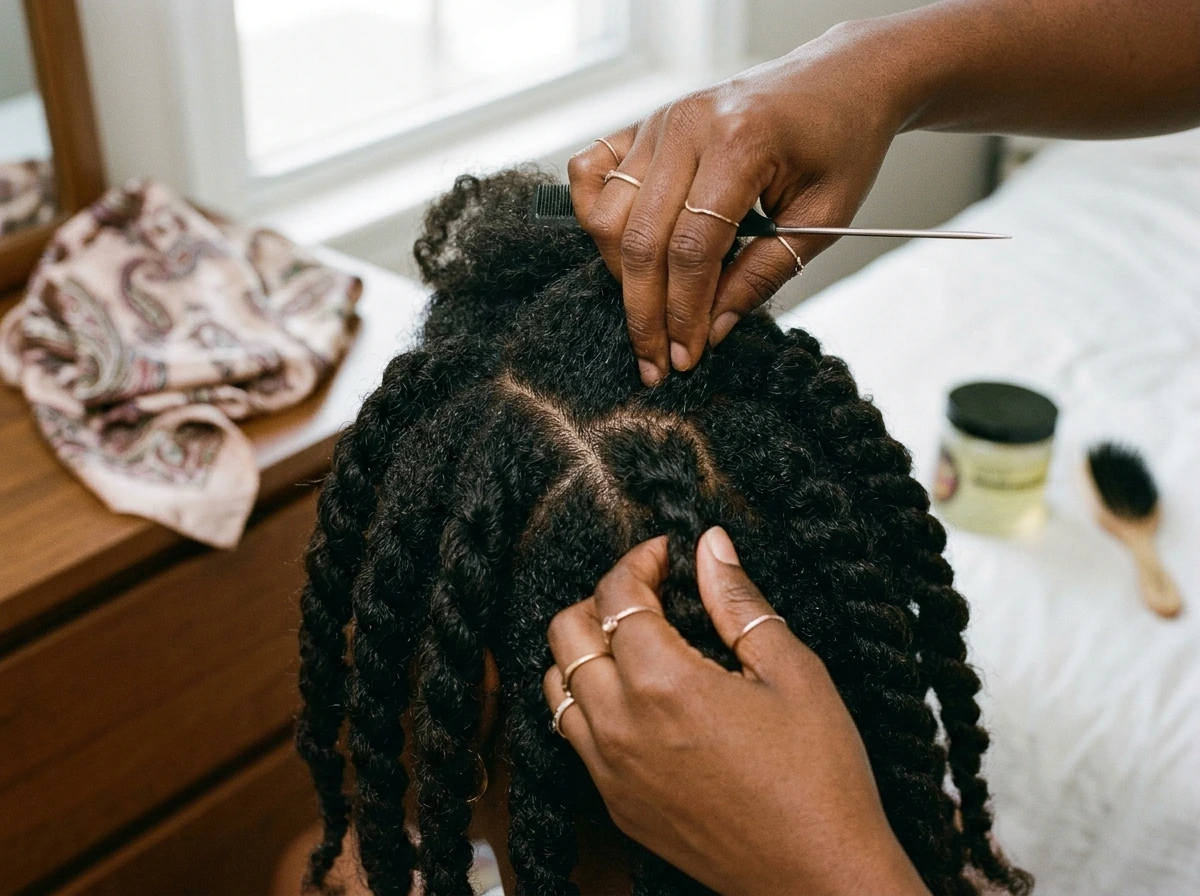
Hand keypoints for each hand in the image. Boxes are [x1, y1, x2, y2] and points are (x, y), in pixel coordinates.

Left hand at [543, 528, 928, 895]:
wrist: (817, 876)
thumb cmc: (819, 775)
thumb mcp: (792, 671)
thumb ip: (738, 601)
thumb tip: (710, 544)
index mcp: (664, 684)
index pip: (617, 595)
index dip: (639, 560)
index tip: (667, 554)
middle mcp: (620, 726)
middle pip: (567, 631)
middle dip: (602, 598)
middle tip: (649, 594)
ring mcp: (610, 771)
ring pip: (557, 684)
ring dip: (585, 649)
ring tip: (636, 642)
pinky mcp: (615, 803)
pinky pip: (572, 735)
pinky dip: (587, 700)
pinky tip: (635, 697)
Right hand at [567, 24, 901, 385]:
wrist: (841, 80)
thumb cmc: (839, 145)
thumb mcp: (821, 219)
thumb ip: (762, 275)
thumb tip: (711, 329)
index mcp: (741, 142)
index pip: (692, 247)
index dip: (684, 312)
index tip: (687, 356)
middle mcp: (688, 126)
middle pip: (640, 239)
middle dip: (645, 311)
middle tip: (656, 361)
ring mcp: (659, 121)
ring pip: (607, 213)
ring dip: (619, 274)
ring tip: (649, 310)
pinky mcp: (644, 123)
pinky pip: (591, 172)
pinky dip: (592, 215)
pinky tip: (619, 251)